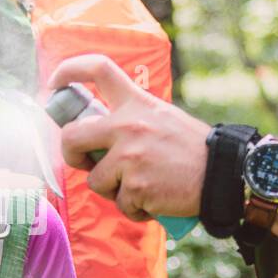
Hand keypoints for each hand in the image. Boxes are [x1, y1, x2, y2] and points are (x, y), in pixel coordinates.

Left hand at [47, 54, 210, 220]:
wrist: (223, 174)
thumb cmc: (191, 149)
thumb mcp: (161, 117)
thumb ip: (130, 119)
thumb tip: (96, 135)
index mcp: (136, 103)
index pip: (98, 69)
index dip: (68, 70)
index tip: (54, 83)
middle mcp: (127, 126)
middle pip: (71, 136)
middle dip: (70, 154)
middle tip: (84, 162)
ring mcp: (129, 157)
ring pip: (95, 179)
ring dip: (112, 189)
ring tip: (141, 186)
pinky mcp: (135, 187)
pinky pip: (120, 204)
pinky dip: (134, 209)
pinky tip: (154, 200)